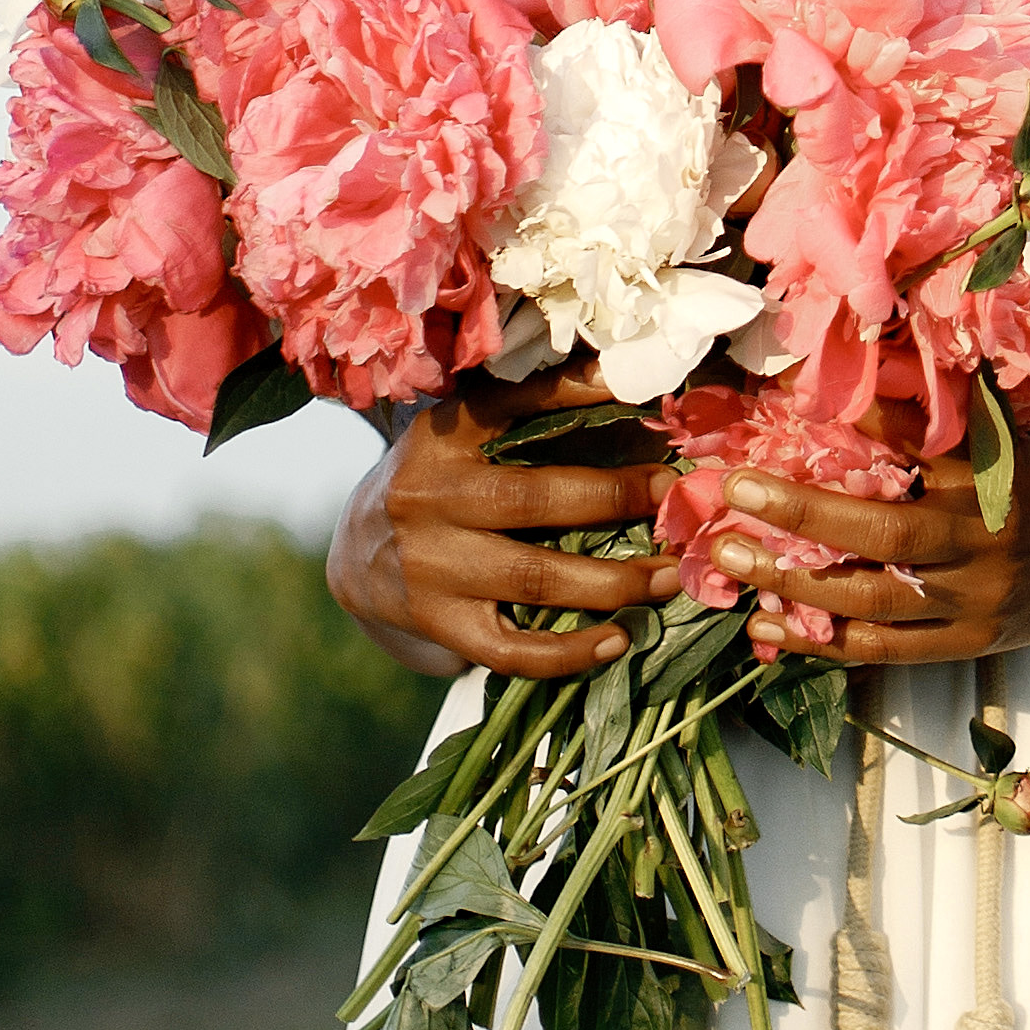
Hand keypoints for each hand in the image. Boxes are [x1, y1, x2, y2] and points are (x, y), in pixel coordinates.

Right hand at [327, 394, 671, 679]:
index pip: (513, 405)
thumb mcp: (463, 429)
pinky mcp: (440, 624)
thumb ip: (530, 402)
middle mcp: (431, 499)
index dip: (580, 398)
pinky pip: (510, 650)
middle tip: (674, 500)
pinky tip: (617, 641)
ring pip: (532, 580)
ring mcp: (432, 569)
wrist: (356, 552)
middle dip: (615, 499)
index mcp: (442, 437)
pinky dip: (568, 653)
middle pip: (534, 500)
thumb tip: (620, 377)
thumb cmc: (436, 479)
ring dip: (612, 581)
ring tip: (667, 577)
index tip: (645, 405)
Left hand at [720, 403, 1029, 671]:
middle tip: (736, 486)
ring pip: (873, 596)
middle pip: (882, 532)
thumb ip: (952, 412)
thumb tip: (869, 366)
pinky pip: (885, 648)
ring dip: (793, 579)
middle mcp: (987, 541)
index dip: (859, 419)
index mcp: (1001, 476)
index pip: (921, 441)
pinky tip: (771, 627)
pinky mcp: (970, 643)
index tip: (792, 398)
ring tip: (730, 555)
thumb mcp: (1023, 429)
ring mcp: (977, 600)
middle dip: (800, 511)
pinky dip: (824, 640)